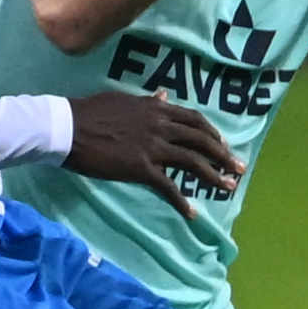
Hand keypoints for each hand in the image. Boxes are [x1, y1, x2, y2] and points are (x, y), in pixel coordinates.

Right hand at [63, 87, 245, 197]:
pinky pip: (168, 187)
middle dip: (224, 155)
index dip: (212, 134)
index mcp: (157, 110)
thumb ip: (147, 101)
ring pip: (193, 163)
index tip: (223, 144)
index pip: (194, 121)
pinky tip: (192, 212)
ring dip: (214, 176)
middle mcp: (161, 127)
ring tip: (228, 188)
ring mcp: (153, 148)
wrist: (68, 127)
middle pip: (202, 142)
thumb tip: (165, 96)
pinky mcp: (141, 168)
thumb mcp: (123, 100)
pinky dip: (182, 201)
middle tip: (239, 168)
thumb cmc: (90, 112)